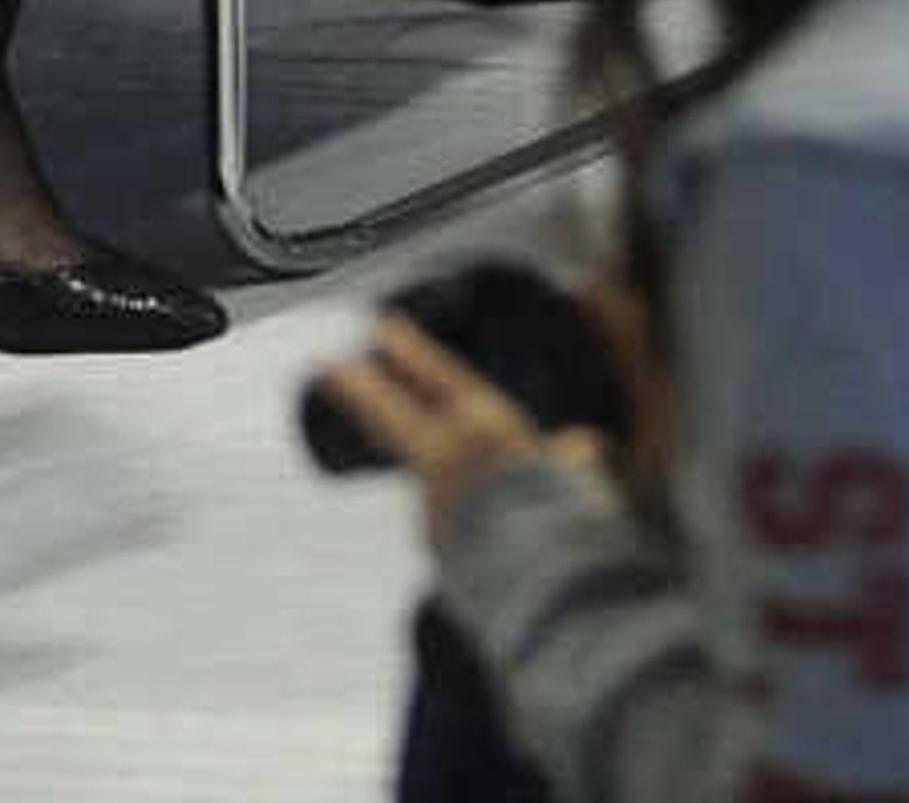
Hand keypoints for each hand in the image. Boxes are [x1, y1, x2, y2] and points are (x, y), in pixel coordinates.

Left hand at [305, 307, 607, 546]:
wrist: (532, 580)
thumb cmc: (561, 511)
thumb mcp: (576, 471)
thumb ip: (571, 457)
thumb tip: (584, 445)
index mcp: (482, 422)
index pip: (438, 374)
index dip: (411, 351)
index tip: (382, 328)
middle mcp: (447, 454)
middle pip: (388, 414)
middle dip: (357, 389)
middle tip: (323, 366)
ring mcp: (432, 496)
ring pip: (421, 464)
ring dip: (427, 459)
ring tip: (472, 475)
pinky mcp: (431, 534)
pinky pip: (448, 510)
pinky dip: (464, 510)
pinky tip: (493, 527)